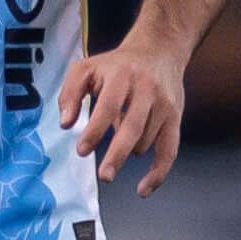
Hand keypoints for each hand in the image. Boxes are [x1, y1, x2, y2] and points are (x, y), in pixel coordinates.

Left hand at [58, 40, 187, 195]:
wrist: (159, 50)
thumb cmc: (116, 65)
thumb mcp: (87, 68)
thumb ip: (70, 93)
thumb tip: (65, 124)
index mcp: (122, 76)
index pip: (109, 106)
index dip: (95, 130)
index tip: (82, 150)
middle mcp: (146, 90)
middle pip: (133, 127)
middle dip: (118, 154)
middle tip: (104, 175)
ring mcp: (163, 105)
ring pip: (145, 141)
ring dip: (128, 150)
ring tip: (119, 139)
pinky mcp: (175, 117)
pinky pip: (169, 151)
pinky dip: (158, 173)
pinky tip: (143, 189)